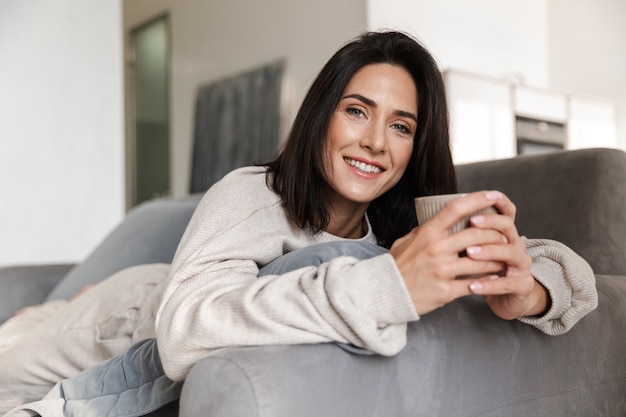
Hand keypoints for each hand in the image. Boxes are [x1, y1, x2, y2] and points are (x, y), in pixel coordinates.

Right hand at [390, 191, 512, 315]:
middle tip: (506, 235)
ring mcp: (441, 271)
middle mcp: (436, 249)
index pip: (456, 209)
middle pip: (477, 234)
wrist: (385, 294)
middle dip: (497, 234)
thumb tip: (436, 220)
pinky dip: (488, 281)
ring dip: (497, 259)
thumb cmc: (396, 266)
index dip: (478, 199)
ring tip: (504, 258)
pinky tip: (495, 278)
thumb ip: (423, 230)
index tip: (494, 195)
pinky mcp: (445, 291)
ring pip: (481, 261)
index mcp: (427, 233)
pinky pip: (474, 285)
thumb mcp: (405, 241)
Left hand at [462, 192, 548, 318]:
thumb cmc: (483, 271)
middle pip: (508, 227)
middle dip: (489, 224)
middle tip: (471, 224)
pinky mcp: (523, 284)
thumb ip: (459, 235)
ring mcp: (522, 264)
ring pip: (511, 252)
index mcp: (503, 233)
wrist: (505, 299)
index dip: (497, 203)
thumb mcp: (471, 251)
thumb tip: (432, 219)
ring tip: (469, 253)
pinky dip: (490, 283)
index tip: (481, 198)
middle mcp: (516, 244)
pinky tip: (473, 285)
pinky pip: (508, 283)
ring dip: (489, 251)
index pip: (505, 211)